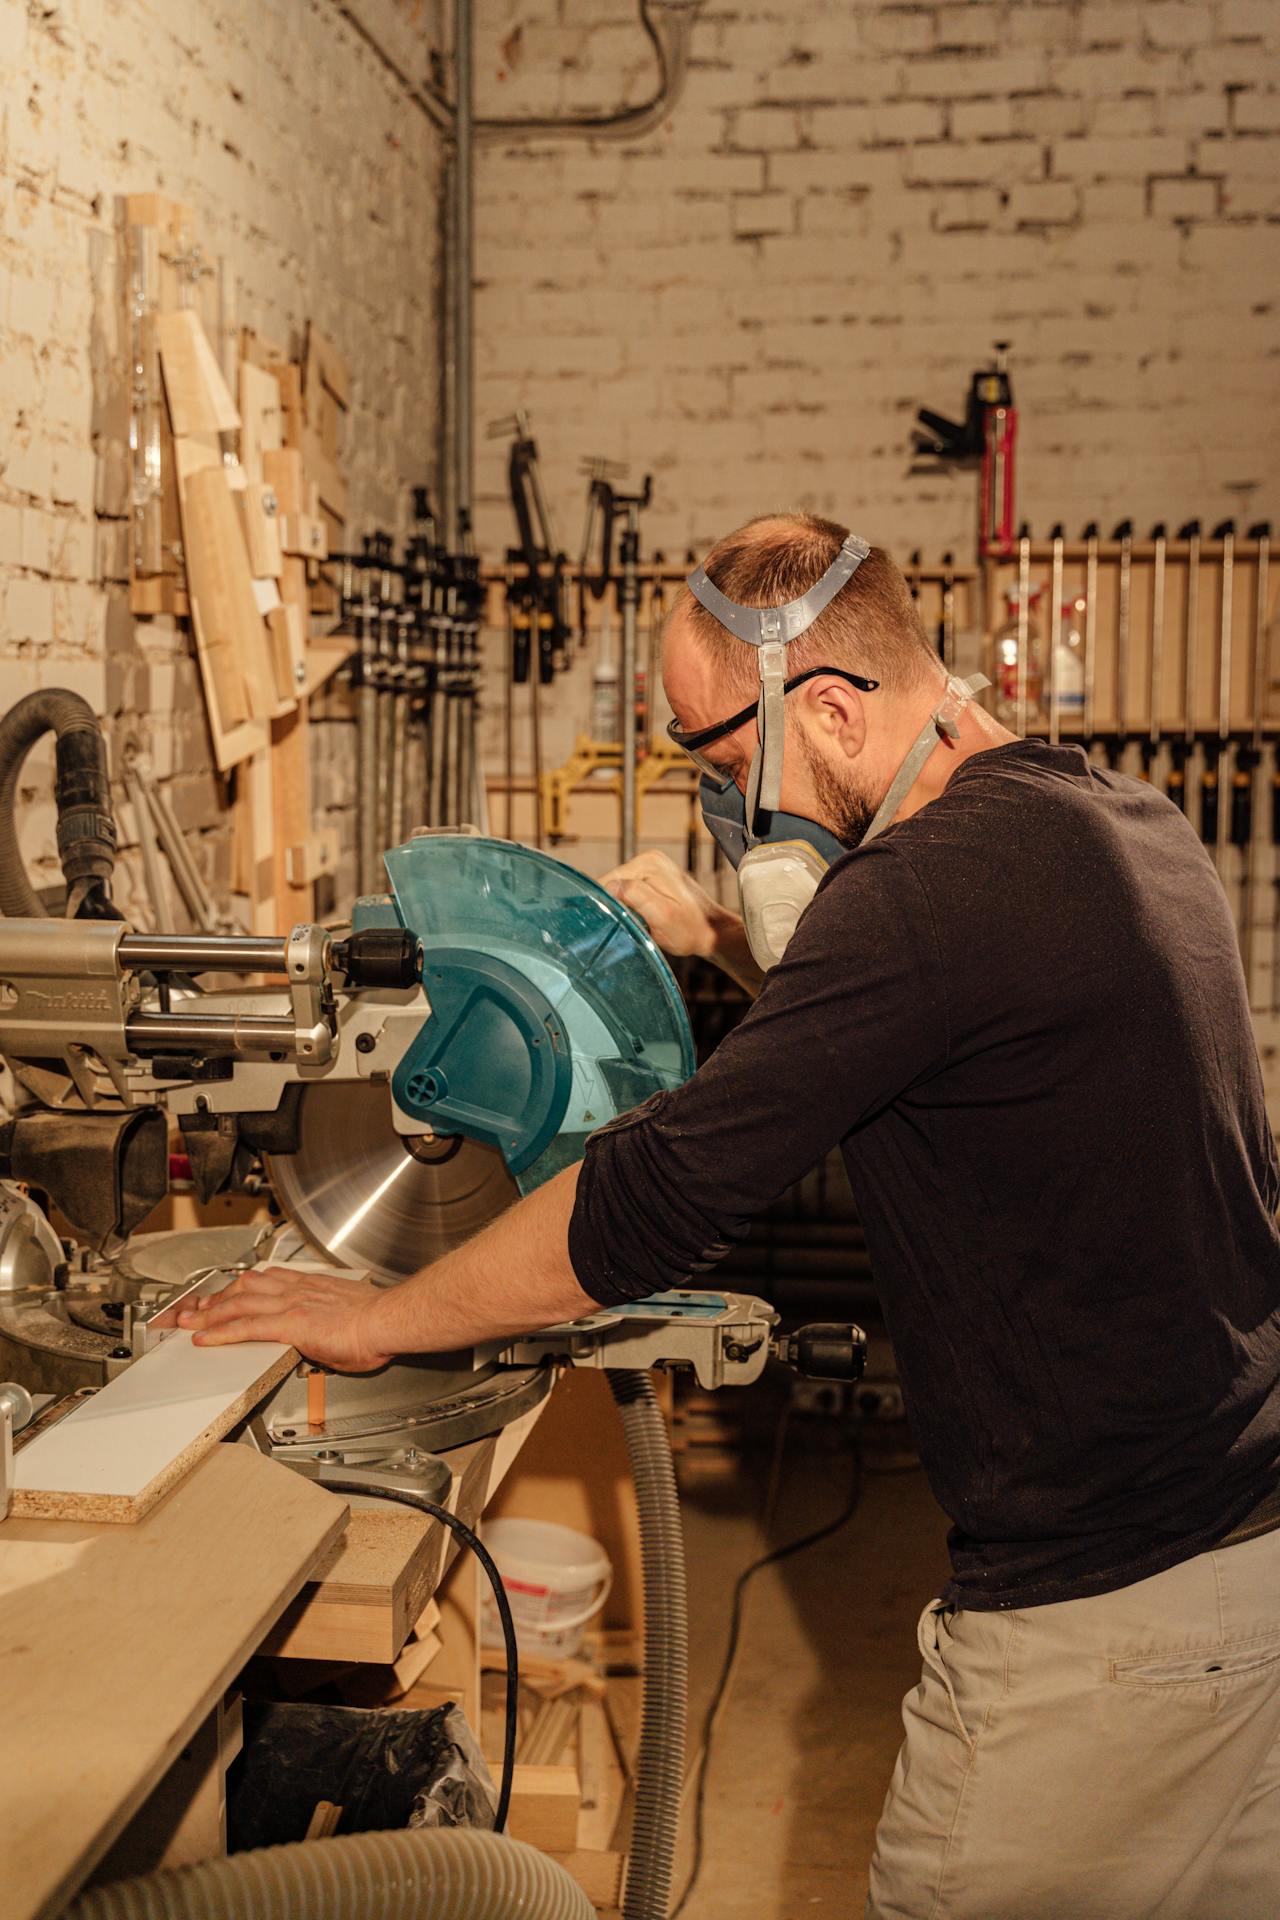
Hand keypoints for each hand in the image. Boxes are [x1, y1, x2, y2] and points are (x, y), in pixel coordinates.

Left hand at [181, 1265, 392, 1372]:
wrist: (386, 1320)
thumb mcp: (344, 1316)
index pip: (265, 1281)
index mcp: (310, 1286)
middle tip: (195, 1307)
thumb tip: (321, 1335)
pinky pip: (246, 1327)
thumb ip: (324, 1322)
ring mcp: (290, 1304)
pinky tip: (205, 1337)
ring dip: (210, 1313)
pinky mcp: (289, 1323)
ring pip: (238, 1304)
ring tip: (190, 1321)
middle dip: (215, 1298)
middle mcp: (296, 1290)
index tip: (224, 1293)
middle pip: (244, 1288)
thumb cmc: (376, 1322)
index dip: (238, 1287)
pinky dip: (221, 1332)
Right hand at [601, 849, 732, 958]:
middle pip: (611, 885)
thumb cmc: (690, 929)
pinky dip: (632, 905)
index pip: (607, 882)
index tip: (619, 922)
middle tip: (634, 924)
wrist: (710, 931)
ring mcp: (651, 866)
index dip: (607, 906)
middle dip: (616, 906)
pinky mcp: (653, 876)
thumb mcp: (662, 916)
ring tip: (642, 921)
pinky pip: (630, 891)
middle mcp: (648, 859)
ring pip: (619, 889)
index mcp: (648, 864)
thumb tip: (611, 885)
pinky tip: (645, 915)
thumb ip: (637, 897)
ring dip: (624, 907)